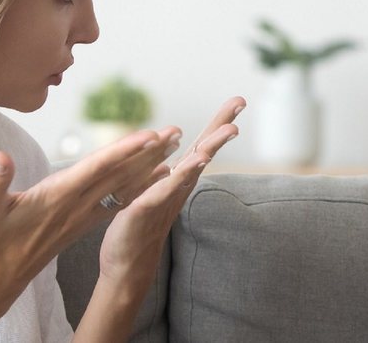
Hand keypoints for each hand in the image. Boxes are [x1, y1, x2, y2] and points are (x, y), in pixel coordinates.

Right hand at [0, 125, 183, 302]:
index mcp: (57, 197)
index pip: (96, 168)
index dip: (122, 150)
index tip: (148, 136)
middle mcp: (76, 205)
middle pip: (119, 174)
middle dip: (148, 152)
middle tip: (175, 132)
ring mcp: (81, 215)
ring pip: (121, 187)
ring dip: (148, 167)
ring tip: (172, 149)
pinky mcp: (81, 222)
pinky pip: (116, 200)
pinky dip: (137, 186)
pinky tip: (152, 179)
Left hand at [97, 96, 243, 285]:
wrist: (126, 267)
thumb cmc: (139, 230)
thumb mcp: (153, 195)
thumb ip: (166, 178)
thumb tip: (175, 162)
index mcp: (176, 181)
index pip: (200, 147)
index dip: (217, 124)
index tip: (238, 101)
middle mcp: (176, 188)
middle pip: (203, 152)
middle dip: (221, 127)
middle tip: (241, 103)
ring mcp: (164, 199)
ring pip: (190, 169)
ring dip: (209, 148)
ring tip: (230, 130)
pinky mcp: (146, 211)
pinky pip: (163, 191)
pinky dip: (177, 177)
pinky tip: (189, 164)